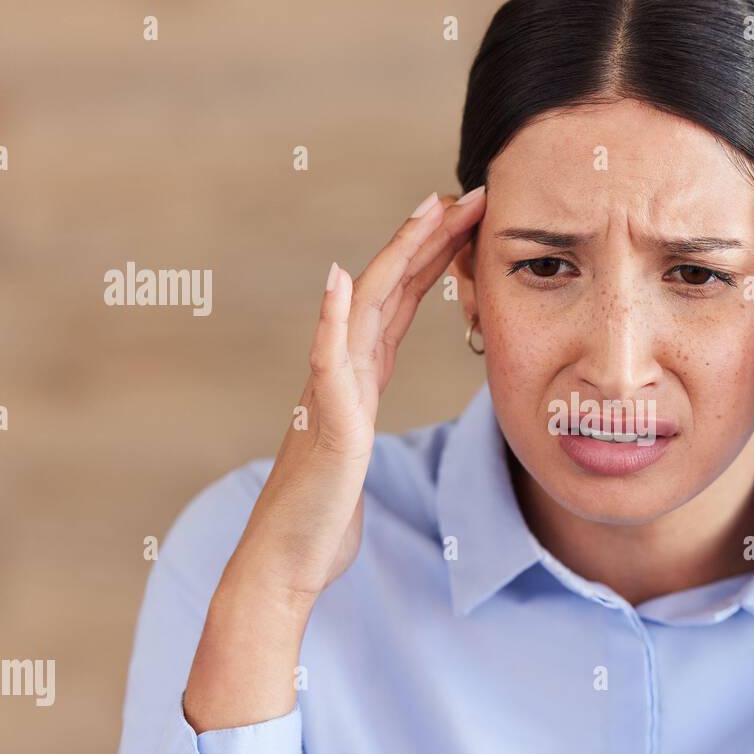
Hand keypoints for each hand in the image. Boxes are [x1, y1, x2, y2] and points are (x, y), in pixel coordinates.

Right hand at [184, 187, 485, 732]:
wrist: (287, 560)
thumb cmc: (322, 512)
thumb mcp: (354, 450)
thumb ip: (355, 412)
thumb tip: (360, 395)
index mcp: (357, 378)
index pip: (400, 303)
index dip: (432, 258)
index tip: (466, 219)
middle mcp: (342, 373)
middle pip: (388, 291)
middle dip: (428, 240)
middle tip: (466, 194)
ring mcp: (331, 393)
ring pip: (364, 310)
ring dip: (395, 258)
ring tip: (428, 212)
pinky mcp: (326, 424)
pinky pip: (327, 365)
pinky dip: (332, 321)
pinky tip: (340, 282)